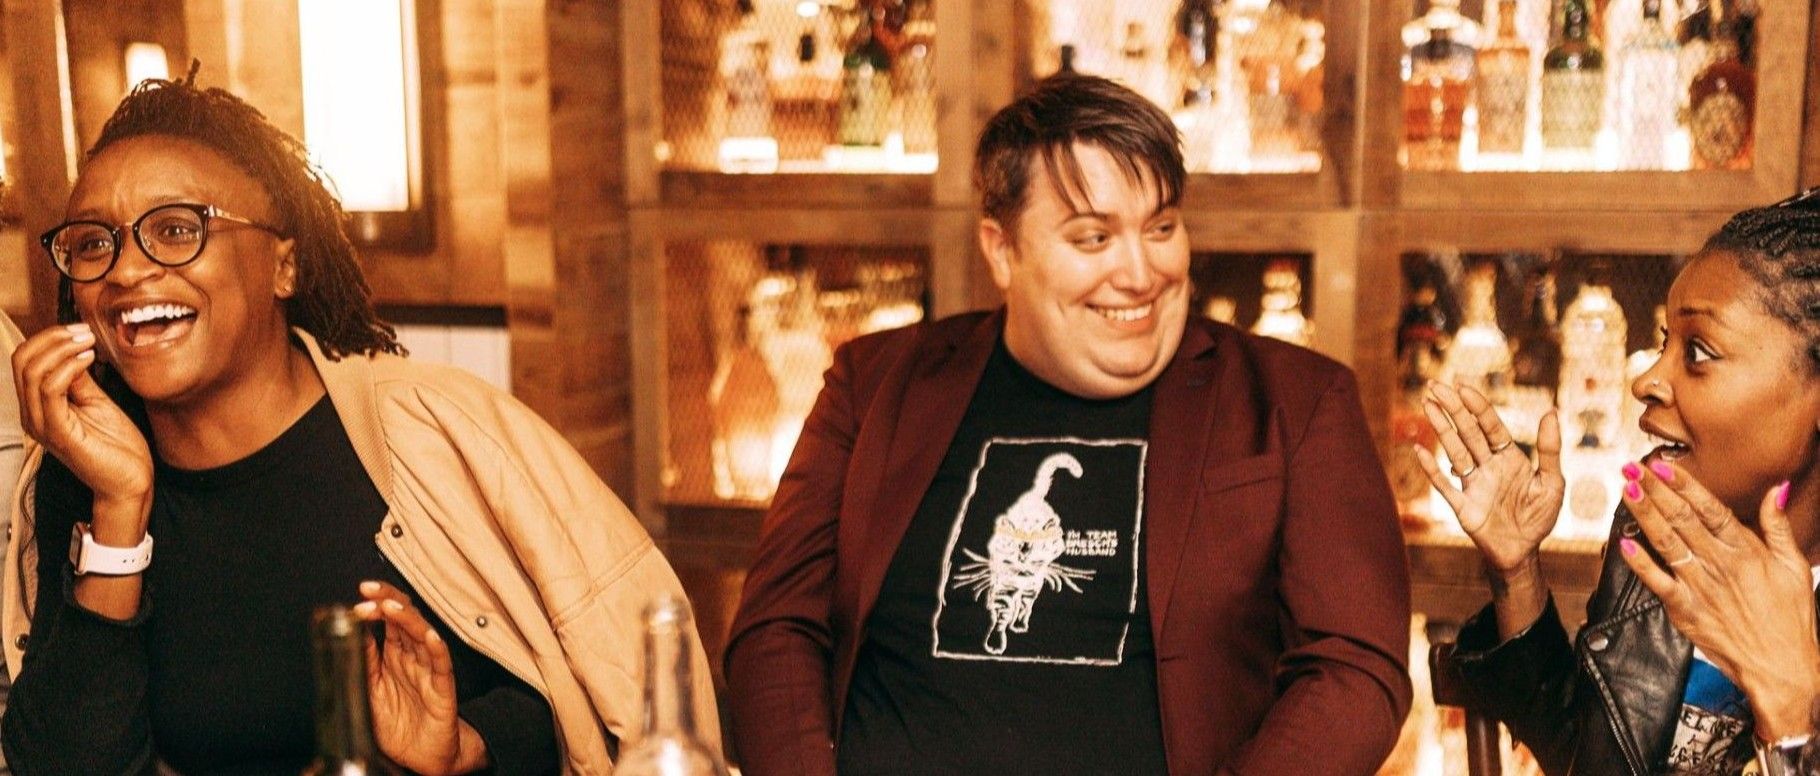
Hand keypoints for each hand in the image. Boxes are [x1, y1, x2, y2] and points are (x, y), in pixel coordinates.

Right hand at [12, 323, 151, 508]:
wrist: (129, 480)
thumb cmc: (115, 444)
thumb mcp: (95, 401)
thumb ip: (79, 378)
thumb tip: (73, 349)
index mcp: (38, 406)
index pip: (24, 360)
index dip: (48, 337)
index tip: (80, 329)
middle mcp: (33, 415)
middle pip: (22, 361)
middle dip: (53, 338)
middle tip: (84, 332)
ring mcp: (43, 426)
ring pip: (32, 373)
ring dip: (62, 349)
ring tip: (89, 343)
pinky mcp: (60, 434)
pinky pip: (51, 391)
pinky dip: (68, 367)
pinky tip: (89, 360)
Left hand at [355, 581, 488, 774]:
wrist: (423, 757)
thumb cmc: (398, 726)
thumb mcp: (368, 693)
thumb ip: (361, 664)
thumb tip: (349, 635)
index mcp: (393, 656)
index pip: (385, 621)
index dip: (373, 606)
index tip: (358, 599)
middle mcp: (411, 657)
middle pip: (403, 618)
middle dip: (387, 600)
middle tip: (369, 591)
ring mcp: (427, 669)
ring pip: (421, 634)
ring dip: (406, 618)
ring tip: (390, 606)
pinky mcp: (442, 687)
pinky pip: (441, 664)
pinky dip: (436, 649)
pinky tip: (429, 637)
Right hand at [1414, 382, 1564, 573]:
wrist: (1523, 553)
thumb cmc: (1538, 518)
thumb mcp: (1552, 483)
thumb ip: (1549, 450)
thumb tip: (1551, 412)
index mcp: (1509, 458)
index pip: (1490, 426)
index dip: (1477, 406)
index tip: (1463, 386)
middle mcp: (1487, 466)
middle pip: (1467, 432)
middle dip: (1452, 408)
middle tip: (1435, 385)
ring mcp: (1473, 485)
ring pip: (1454, 451)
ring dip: (1440, 428)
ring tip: (1426, 405)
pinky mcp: (1462, 507)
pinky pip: (1444, 486)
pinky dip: (1431, 470)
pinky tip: (1419, 451)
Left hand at [1618, 464, 1819, 739]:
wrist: (1783, 667)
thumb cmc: (1792, 618)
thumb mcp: (1795, 566)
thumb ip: (1778, 526)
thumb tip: (1776, 488)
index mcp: (1746, 551)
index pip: (1710, 508)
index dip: (1684, 484)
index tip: (1662, 464)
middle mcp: (1721, 564)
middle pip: (1682, 519)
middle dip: (1655, 491)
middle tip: (1631, 468)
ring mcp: (1701, 587)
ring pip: (1666, 542)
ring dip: (1644, 515)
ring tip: (1626, 491)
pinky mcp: (1686, 611)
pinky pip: (1657, 582)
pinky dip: (1639, 563)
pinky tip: (1622, 543)